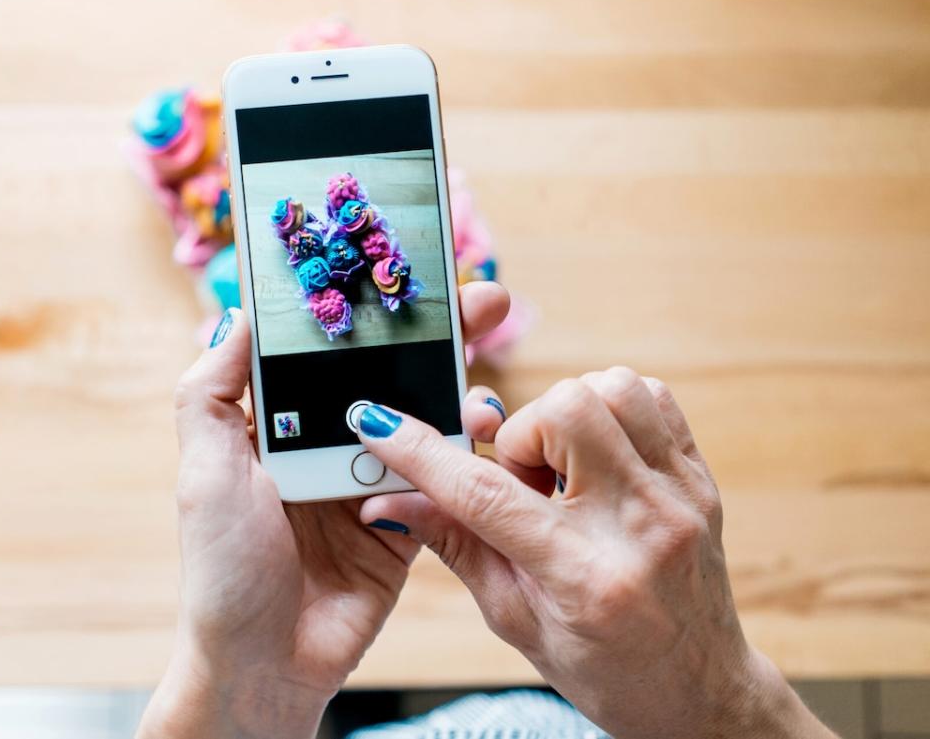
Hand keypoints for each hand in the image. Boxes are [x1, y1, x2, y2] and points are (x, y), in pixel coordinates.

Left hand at [136, 281, 512, 738]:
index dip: (369, 313)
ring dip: (459, 393)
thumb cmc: (222, 568)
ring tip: (485, 379)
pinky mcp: (403, 524)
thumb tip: (238, 315)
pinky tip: (483, 433)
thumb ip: (211, 391)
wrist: (264, 663)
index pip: (328, 353)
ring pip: (423, 422)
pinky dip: (464, 456)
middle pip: (387, 376)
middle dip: (436, 337)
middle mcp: (325, 445)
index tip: (409, 274)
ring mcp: (368, 483)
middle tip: (484, 298)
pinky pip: (441, 481)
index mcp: (276, 424)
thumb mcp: (204, 469)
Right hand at [355, 367, 835, 738]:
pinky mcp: (699, 476)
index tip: (378, 423)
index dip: (421, 453)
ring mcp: (679, 495)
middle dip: (521, 433)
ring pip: (610, 389)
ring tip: (560, 466)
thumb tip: (387, 502)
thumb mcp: (516, 620)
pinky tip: (594, 454)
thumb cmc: (606, 667)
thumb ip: (456, 546)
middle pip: (565, 412)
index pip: (486, 495)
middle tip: (523, 480)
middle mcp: (640, 526)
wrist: (699, 690)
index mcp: (584, 579)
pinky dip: (609, 408)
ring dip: (566, 414)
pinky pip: (651, 396)